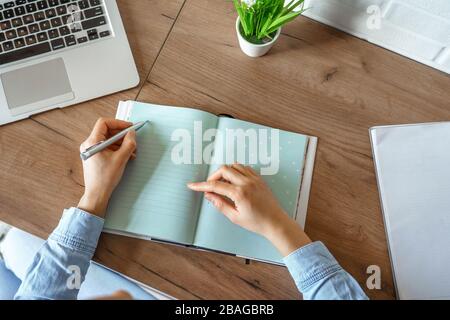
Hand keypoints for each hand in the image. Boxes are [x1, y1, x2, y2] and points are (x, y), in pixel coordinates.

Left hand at [78, 118, 136, 217]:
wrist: (97, 194)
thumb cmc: (105, 178)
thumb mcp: (121, 159)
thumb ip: (128, 143)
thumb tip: (132, 134)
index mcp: (92, 142)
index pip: (104, 123)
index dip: (118, 123)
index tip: (129, 127)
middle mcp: (89, 144)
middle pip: (107, 131)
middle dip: (121, 135)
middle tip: (132, 138)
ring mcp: (91, 151)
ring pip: (108, 140)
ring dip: (121, 143)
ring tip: (132, 150)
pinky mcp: (95, 156)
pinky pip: (107, 147)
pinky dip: (117, 149)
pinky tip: (127, 155)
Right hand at [188, 164, 310, 255]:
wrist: (275, 222)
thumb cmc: (257, 223)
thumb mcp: (235, 217)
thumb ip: (220, 204)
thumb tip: (209, 195)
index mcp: (240, 194)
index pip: (215, 185)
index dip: (201, 185)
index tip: (192, 185)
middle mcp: (247, 183)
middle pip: (224, 170)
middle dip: (213, 176)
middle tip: (210, 186)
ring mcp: (254, 179)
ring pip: (234, 166)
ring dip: (225, 172)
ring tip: (223, 184)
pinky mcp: (259, 179)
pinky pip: (245, 168)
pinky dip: (236, 170)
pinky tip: (234, 180)